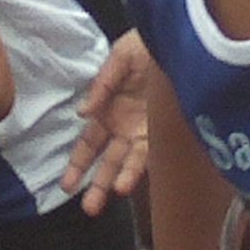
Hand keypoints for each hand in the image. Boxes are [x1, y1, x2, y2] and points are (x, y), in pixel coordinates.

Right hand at [60, 29, 150, 214]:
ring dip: (114, 181)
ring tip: (104, 199)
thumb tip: (82, 112)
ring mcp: (143, 130)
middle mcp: (124, 125)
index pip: (89, 142)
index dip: (78, 162)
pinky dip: (134, 170)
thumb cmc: (148, 45)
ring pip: (125, 163)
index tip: (66, 184)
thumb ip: (101, 84)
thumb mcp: (121, 56)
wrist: (183, 41)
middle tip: (86, 207)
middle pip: (106, 159)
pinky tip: (124, 184)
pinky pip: (147, 155)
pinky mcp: (163, 131)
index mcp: (108, 107)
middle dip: (94, 183)